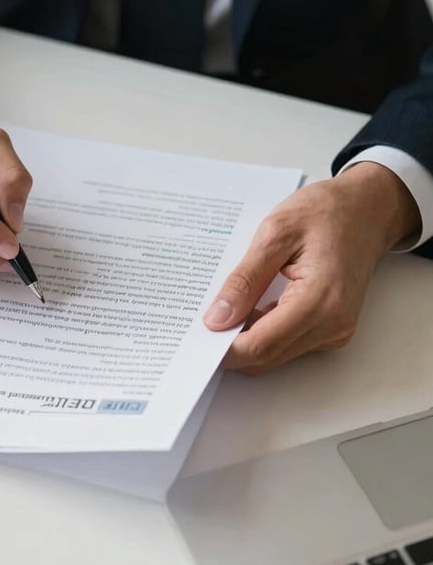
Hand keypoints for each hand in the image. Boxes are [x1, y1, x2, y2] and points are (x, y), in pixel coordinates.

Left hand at [203, 162, 420, 373]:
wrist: (368, 208)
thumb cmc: (326, 212)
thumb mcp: (275, 234)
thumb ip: (244, 280)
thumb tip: (217, 318)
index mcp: (320, 301)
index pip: (261, 345)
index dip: (224, 350)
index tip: (195, 339)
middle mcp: (332, 324)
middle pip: (267, 357)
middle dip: (230, 348)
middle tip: (199, 325)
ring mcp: (335, 330)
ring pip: (275, 353)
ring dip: (246, 339)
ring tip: (220, 313)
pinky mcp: (331, 327)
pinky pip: (287, 342)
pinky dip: (262, 331)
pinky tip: (246, 310)